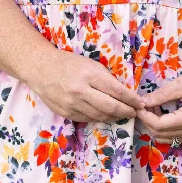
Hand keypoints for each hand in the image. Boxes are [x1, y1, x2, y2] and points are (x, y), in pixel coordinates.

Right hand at [25, 47, 145, 122]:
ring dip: (115, 117)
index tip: (140, 103)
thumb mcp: (90, 64)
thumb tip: (124, 94)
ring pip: (100, 116)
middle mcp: (81, 91)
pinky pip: (88, 119)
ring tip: (123, 114)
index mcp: (90, 75)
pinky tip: (107, 115)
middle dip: (127, 111)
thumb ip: (106, 78)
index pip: (117, 91)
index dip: (132, 100)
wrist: (41, 69)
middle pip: (111, 107)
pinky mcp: (67, 113)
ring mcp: (73, 104)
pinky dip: (100, 118)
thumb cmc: (69, 63)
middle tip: (135, 112)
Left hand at [136, 67, 181, 143]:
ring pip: (166, 138)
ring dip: (155, 125)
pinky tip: (164, 111)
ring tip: (154, 106)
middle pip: (159, 135)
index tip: (138, 103)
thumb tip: (144, 101)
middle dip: (147, 120)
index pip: (157, 126)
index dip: (144, 116)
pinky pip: (175, 135)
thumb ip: (163, 94)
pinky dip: (164, 127)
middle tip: (145, 103)